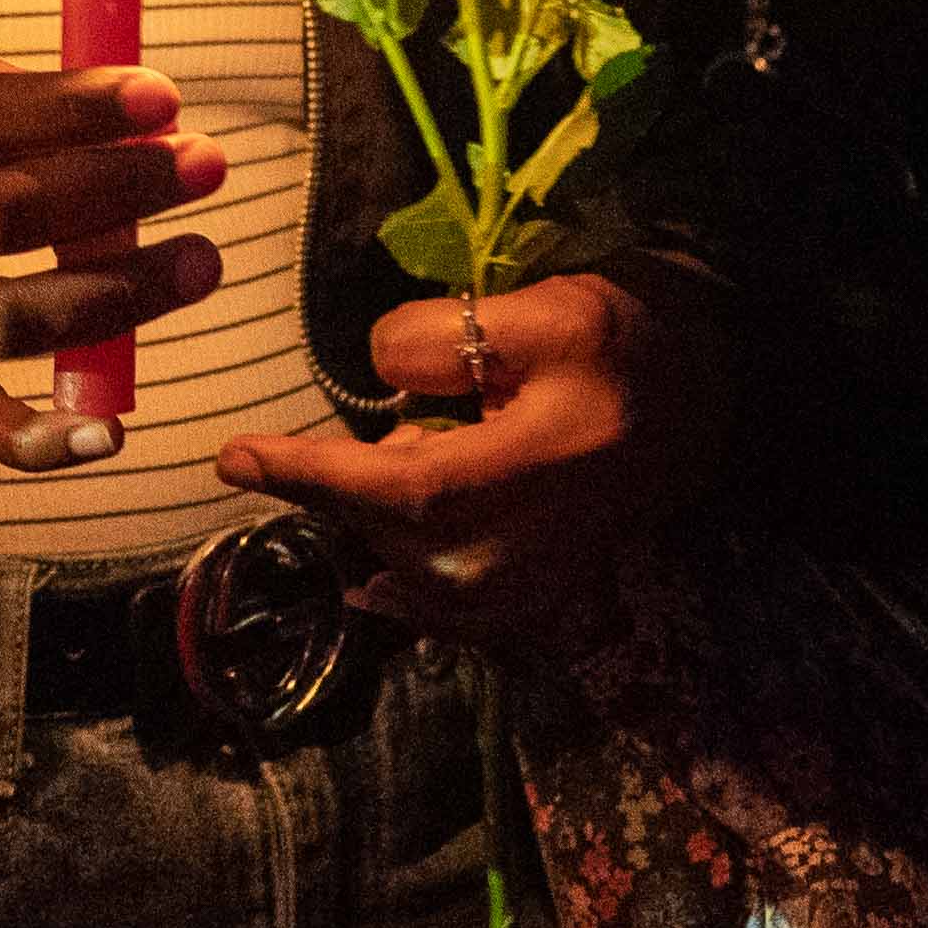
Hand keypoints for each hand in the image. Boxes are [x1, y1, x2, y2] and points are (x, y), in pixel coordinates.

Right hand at [0, 61, 229, 471]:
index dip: (74, 107)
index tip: (163, 96)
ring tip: (200, 261)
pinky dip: (41, 438)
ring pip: (3, 317)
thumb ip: (5, 99)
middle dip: (116, 187)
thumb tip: (134, 111)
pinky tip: (108, 430)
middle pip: (1, 213)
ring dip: (114, 293)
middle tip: (205, 164)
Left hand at [211, 268, 727, 639]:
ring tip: (402, 465)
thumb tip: (376, 375)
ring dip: (371, 519)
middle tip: (344, 438)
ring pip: (394, 567)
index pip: (390, 490)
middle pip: (380, 530)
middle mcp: (517, 560)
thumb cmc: (620, 352)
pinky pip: (426, 605)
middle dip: (338, 483)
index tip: (230, 456)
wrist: (697, 414)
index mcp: (526, 479)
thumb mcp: (544, 313)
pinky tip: (379, 557)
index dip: (305, 473)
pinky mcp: (522, 615)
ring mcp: (521, 601)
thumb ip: (448, 339)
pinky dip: (392, 574)